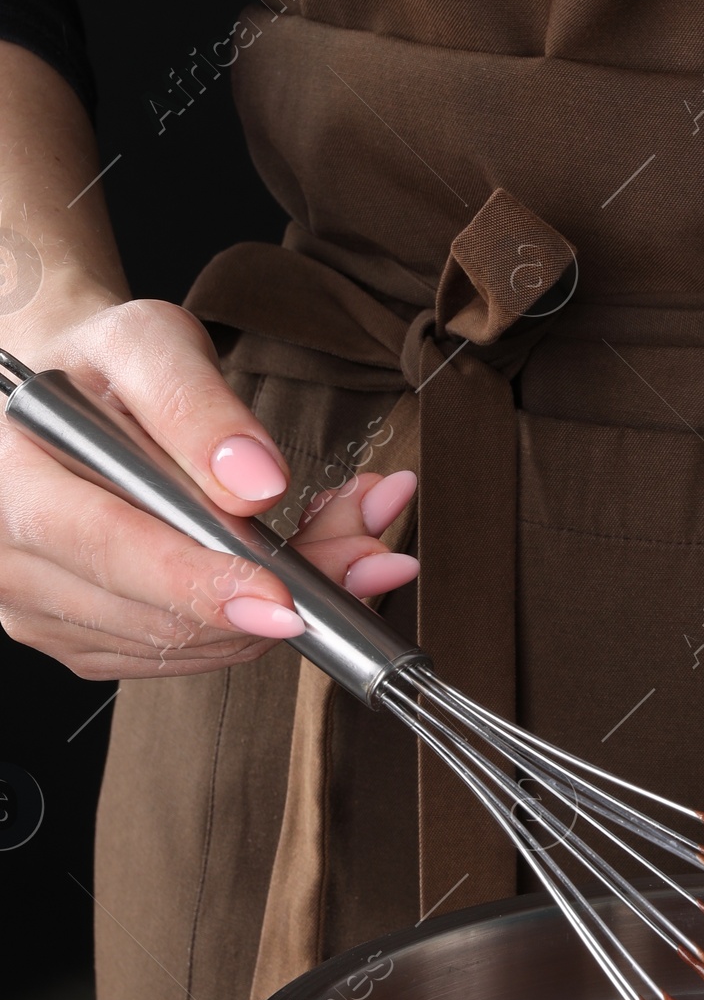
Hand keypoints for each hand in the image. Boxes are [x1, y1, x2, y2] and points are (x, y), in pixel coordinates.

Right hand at [0, 291, 417, 680]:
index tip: (282, 597)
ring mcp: (42, 612)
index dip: (200, 581)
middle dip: (278, 596)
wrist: (65, 397)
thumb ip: (197, 406)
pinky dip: (256, 622)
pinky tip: (302, 572)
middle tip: (372, 554)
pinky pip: (183, 656)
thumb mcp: (147, 343)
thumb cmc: (98, 365)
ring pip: (184, 644)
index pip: (107, 548)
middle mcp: (13, 562)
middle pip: (156, 613)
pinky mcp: (85, 640)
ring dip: (283, 610)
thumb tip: (253, 483)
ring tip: (354, 545)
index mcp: (8, 481)